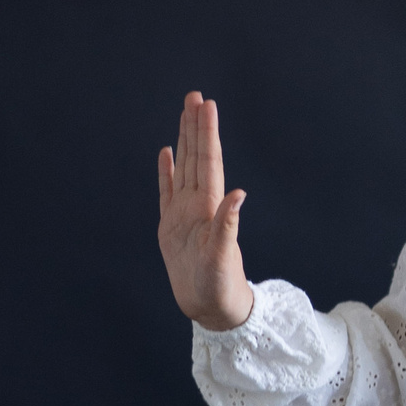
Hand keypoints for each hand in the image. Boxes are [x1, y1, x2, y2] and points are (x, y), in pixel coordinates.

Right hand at [157, 91, 254, 330]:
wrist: (212, 309)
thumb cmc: (221, 287)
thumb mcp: (222, 257)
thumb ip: (227, 226)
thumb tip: (239, 194)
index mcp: (210, 208)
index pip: (209, 162)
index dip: (207, 133)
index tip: (207, 105)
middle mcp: (198, 205)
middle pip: (197, 157)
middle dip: (196, 126)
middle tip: (195, 96)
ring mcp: (184, 214)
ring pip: (184, 168)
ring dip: (185, 140)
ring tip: (185, 114)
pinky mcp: (170, 226)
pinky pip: (167, 191)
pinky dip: (167, 171)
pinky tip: (167, 152)